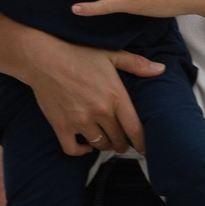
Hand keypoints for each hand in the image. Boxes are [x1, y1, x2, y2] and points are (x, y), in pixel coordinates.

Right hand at [25, 33, 165, 156]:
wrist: (43, 58)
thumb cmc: (78, 54)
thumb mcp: (110, 55)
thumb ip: (136, 64)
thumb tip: (161, 69)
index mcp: (116, 96)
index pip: (135, 129)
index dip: (142, 143)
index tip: (143, 148)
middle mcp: (100, 112)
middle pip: (118, 140)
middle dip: (122, 143)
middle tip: (122, 142)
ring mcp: (80, 121)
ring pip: (99, 145)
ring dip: (105, 145)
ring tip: (106, 140)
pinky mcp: (62, 126)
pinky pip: (73, 149)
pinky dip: (81, 151)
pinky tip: (85, 145)